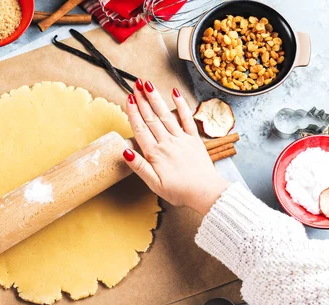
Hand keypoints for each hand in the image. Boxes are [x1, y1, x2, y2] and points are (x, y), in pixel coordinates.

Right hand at [122, 80, 229, 214]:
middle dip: (142, 100)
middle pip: (152, 118)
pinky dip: (181, 105)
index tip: (128, 99)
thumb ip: (139, 166)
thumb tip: (125, 151)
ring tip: (148, 85)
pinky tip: (175, 93)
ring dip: (156, 98)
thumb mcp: (154, 184)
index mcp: (155, 153)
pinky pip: (187, 119)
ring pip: (166, 115)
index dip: (133, 113)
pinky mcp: (194, 139)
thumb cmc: (179, 191)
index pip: (141, 129)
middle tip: (135, 84)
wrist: (206, 192)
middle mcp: (167, 142)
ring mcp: (181, 139)